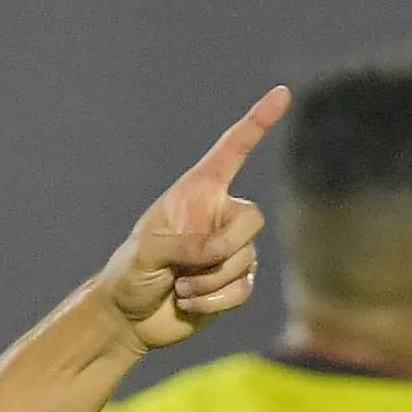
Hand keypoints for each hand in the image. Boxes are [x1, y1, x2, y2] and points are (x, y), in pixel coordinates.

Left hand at [103, 86, 291, 349]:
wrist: (130, 317)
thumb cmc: (130, 274)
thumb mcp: (146, 252)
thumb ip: (182, 244)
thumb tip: (216, 253)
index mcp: (197, 192)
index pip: (233, 150)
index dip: (258, 122)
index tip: (281, 94)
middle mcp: (218, 215)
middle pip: (254, 219)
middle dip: (223, 248)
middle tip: (185, 268)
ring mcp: (230, 249)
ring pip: (246, 260)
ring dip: (208, 281)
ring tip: (178, 286)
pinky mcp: (235, 282)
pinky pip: (243, 289)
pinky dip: (213, 301)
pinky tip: (189, 302)